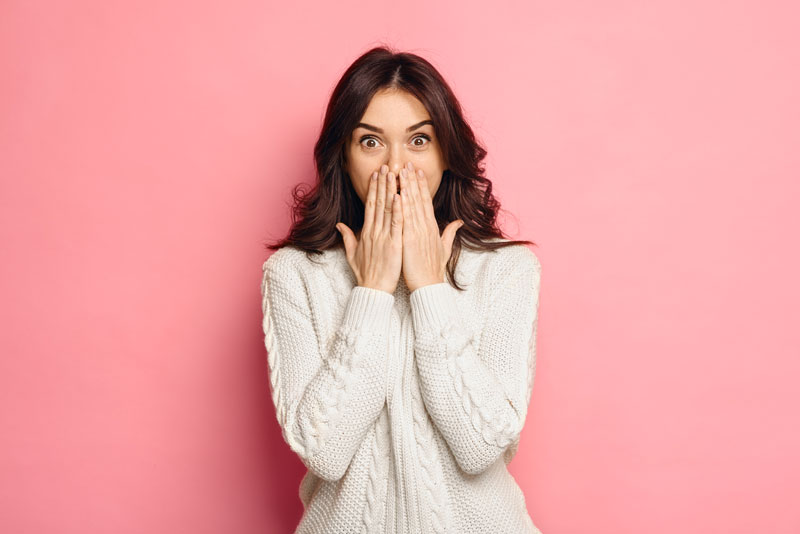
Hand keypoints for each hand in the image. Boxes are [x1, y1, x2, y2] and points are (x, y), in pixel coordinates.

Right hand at [336, 164, 402, 294]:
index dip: (374, 189)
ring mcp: (383, 237)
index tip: (377, 175)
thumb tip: (340, 225)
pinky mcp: (393, 244)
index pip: (370, 205)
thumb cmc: (366, 274)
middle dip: (382, 183)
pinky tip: (400, 196)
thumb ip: (348, 237)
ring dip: (390, 190)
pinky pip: (396, 223)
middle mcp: (374, 231)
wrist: (373, 290)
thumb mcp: (352, 253)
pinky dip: (398, 209)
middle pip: (378, 202)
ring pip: (387, 209)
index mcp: (366, 232)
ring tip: (393, 174)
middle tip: (386, 166)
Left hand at [398, 161, 463, 291]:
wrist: (428, 285)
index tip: (417, 171)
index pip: (426, 201)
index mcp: (432, 227)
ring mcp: (418, 231)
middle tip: (407, 163)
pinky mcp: (410, 239)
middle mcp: (426, 226)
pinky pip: (405, 218)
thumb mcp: (444, 248)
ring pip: (411, 204)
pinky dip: (402, 205)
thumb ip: (450, 233)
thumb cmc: (432, 269)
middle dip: (413, 180)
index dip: (421, 185)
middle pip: (419, 198)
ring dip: (406, 186)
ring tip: (401, 171)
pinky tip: (398, 192)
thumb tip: (459, 222)